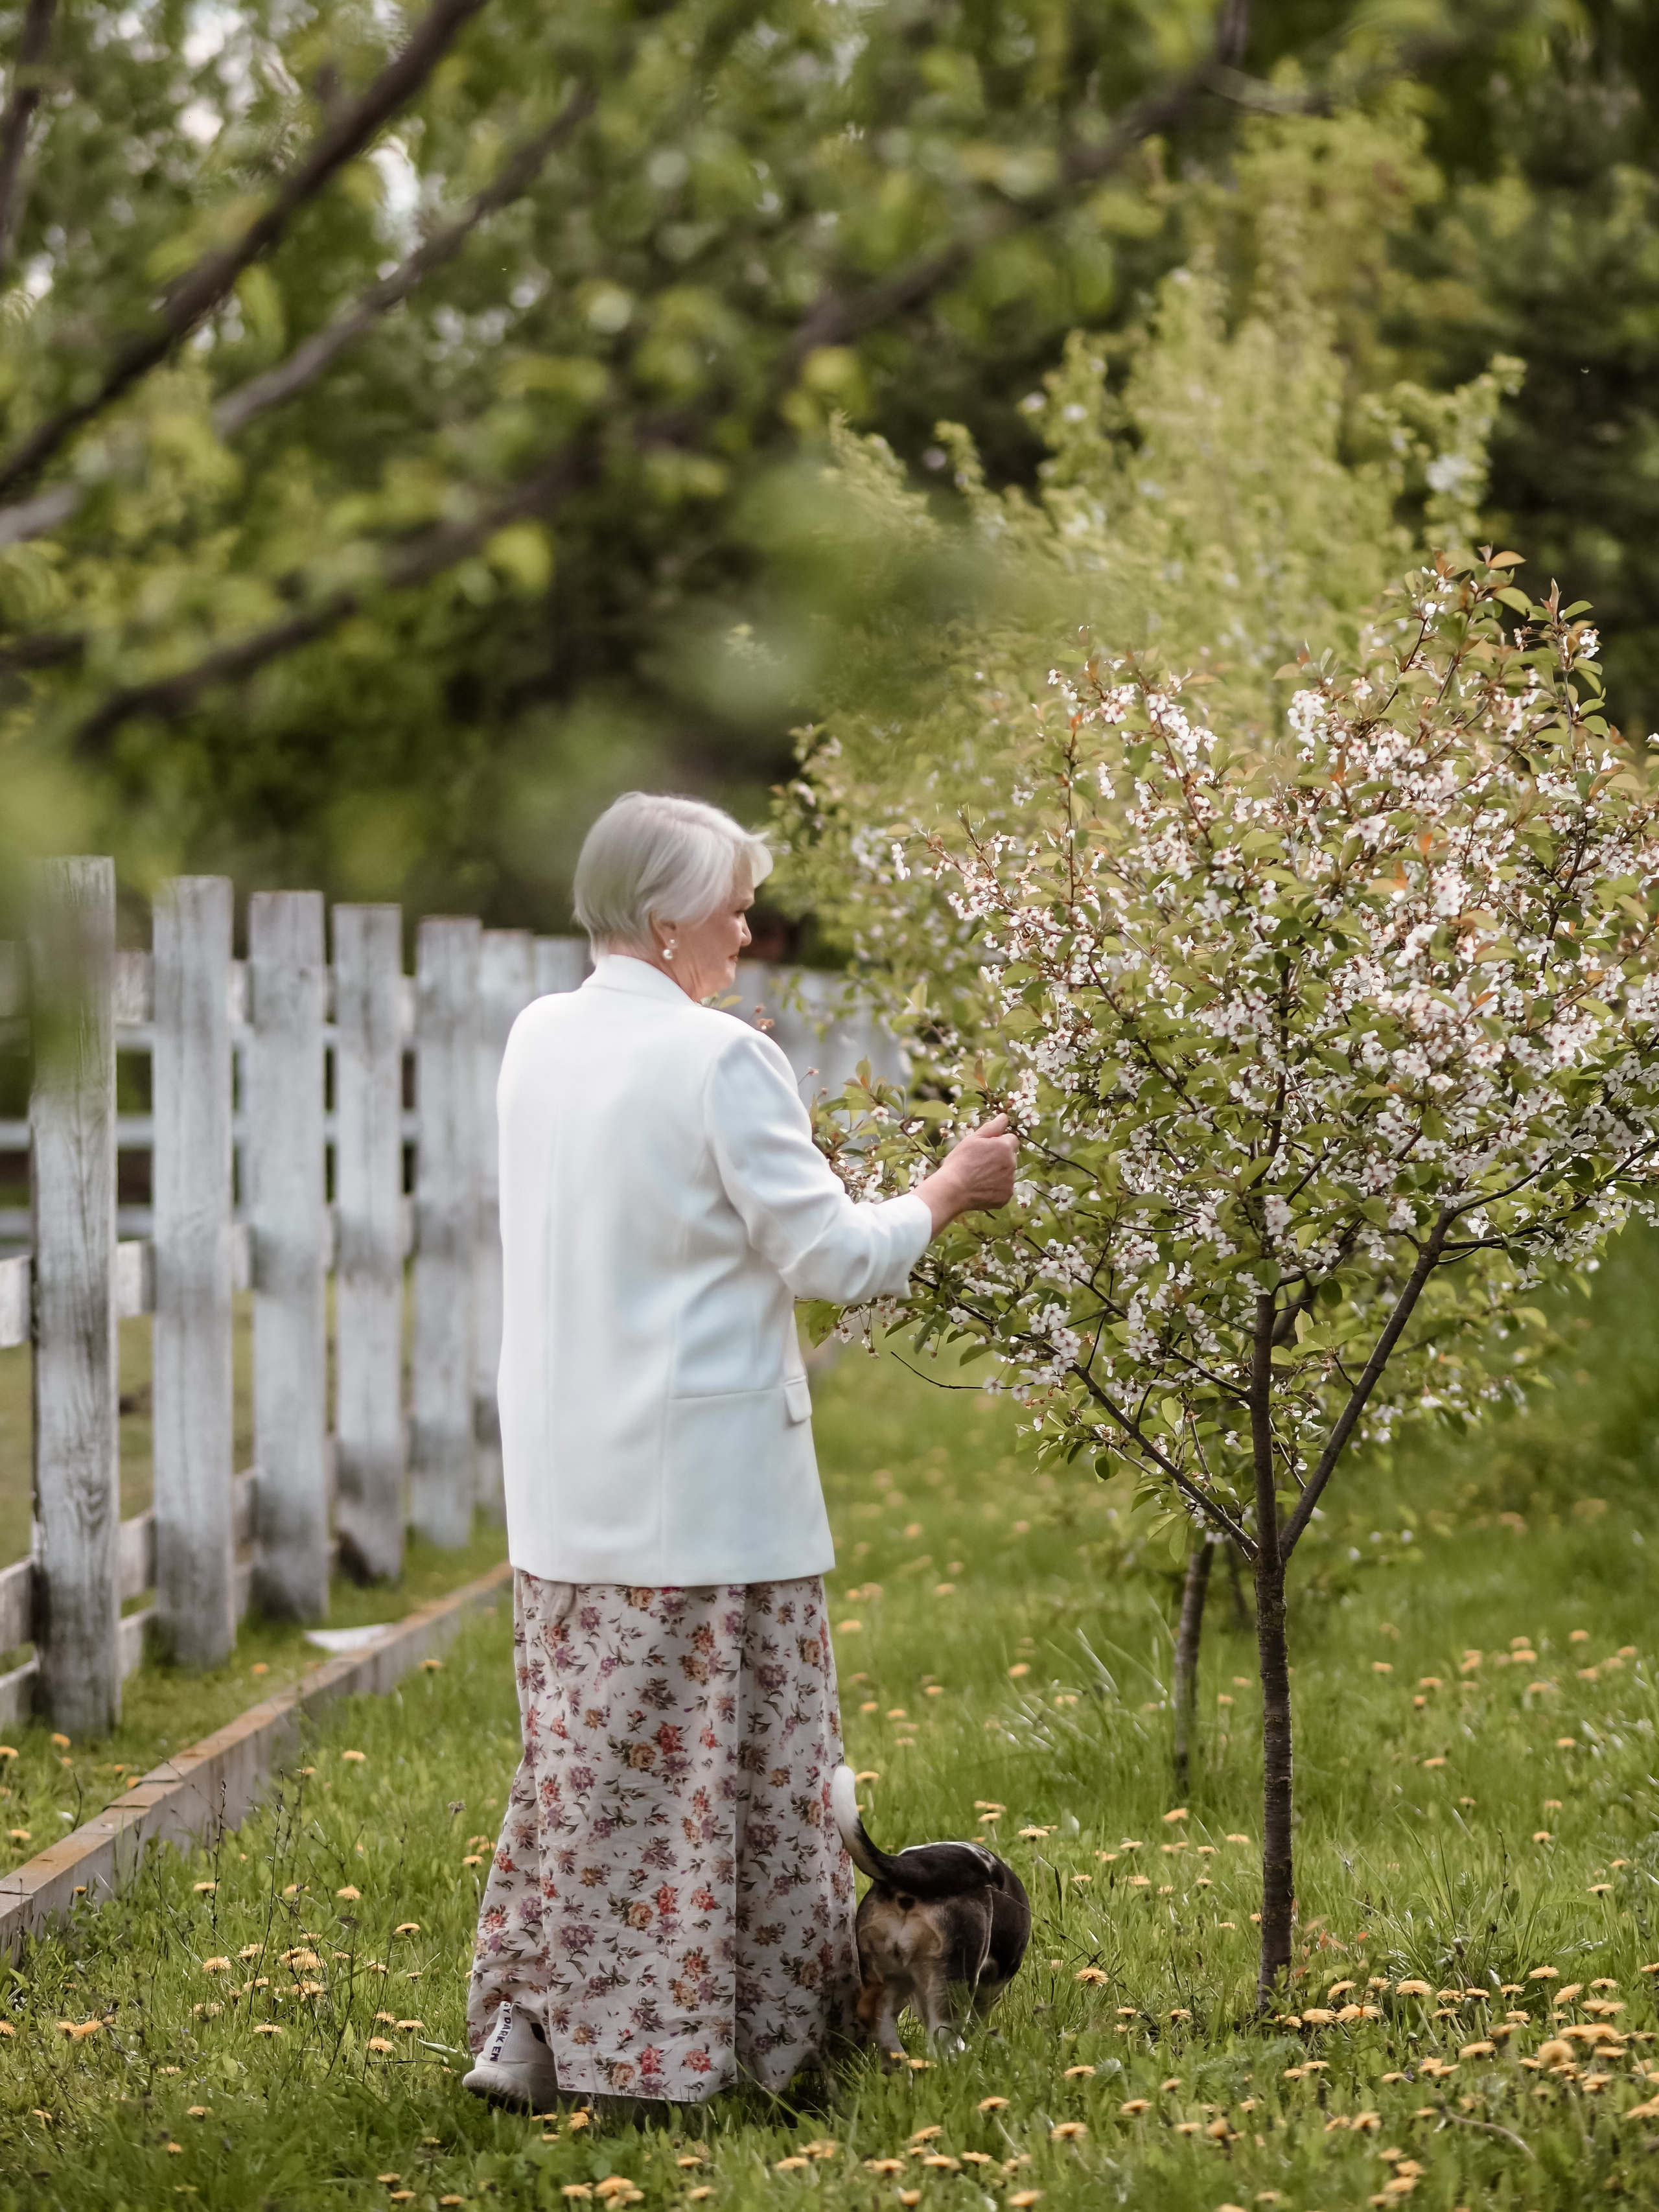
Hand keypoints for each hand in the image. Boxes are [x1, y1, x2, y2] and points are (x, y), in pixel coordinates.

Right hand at [917, 1114, 1017, 1234]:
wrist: (952, 1189)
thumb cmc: (960, 1162)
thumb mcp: (973, 1139)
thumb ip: (992, 1127)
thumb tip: (1004, 1117)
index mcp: (1004, 1147)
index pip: (1011, 1139)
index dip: (998, 1142)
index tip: (986, 1149)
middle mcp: (1011, 1163)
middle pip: (1010, 1156)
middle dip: (999, 1157)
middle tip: (980, 1163)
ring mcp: (1010, 1182)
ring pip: (1007, 1173)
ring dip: (998, 1173)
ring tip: (979, 1177)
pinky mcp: (1006, 1197)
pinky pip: (1004, 1189)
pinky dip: (995, 1189)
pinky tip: (981, 1188)